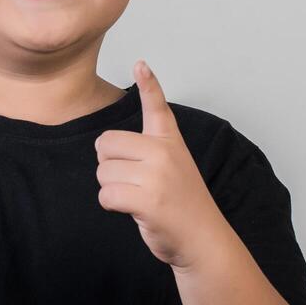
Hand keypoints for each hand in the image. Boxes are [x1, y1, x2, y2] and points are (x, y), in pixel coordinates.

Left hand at [95, 60, 225, 269]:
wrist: (202, 240)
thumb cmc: (181, 206)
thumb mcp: (172, 168)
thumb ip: (146, 152)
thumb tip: (105, 147)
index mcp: (169, 142)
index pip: (157, 106)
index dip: (148, 84)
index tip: (140, 64)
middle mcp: (163, 152)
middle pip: (104, 144)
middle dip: (109, 166)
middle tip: (133, 182)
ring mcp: (156, 175)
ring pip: (102, 172)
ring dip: (111, 189)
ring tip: (138, 197)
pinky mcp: (147, 199)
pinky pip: (106, 195)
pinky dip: (112, 205)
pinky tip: (133, 210)